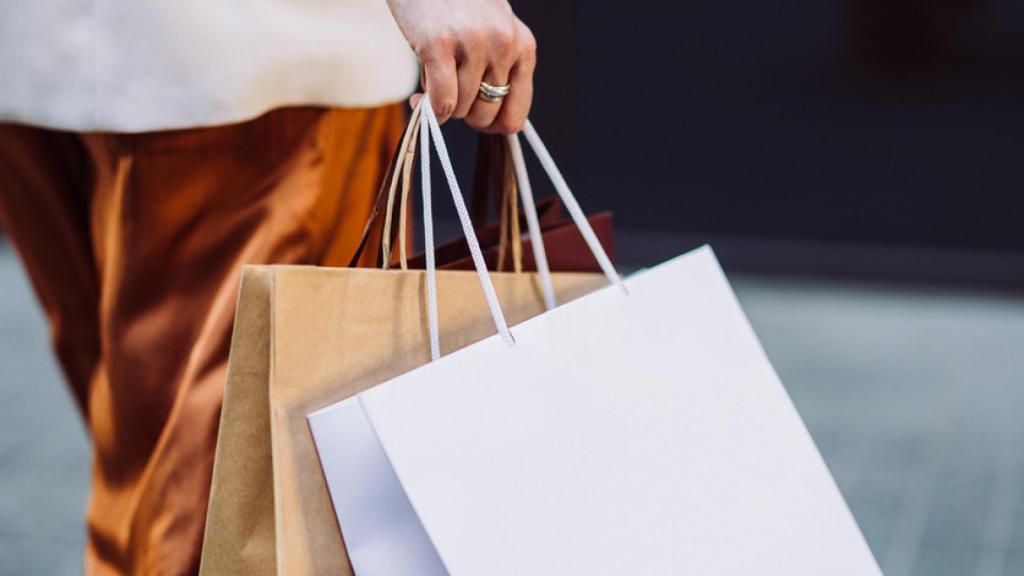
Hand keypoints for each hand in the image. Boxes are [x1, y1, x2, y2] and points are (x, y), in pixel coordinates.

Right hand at [386, 0, 536, 133]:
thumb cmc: (457, 4)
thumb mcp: (494, 34)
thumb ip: (497, 70)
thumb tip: (484, 122)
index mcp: (523, 47)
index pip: (516, 115)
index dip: (491, 125)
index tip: (472, 116)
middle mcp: (504, 46)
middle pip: (486, 116)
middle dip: (463, 113)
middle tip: (448, 93)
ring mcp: (473, 44)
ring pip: (460, 110)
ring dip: (442, 103)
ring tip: (434, 76)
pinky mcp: (439, 44)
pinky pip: (441, 100)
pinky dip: (429, 107)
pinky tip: (419, 96)